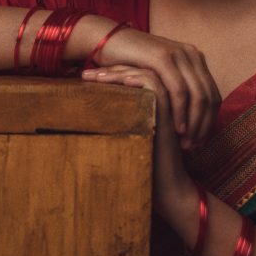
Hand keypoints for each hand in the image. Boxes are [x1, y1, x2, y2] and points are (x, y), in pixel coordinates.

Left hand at [80, 65, 195, 208]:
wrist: (167, 186)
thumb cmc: (145, 166)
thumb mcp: (127, 137)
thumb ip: (118, 121)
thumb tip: (89, 112)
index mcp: (157, 102)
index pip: (133, 76)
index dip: (111, 74)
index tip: (88, 78)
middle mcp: (167, 99)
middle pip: (137, 71)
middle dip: (109, 70)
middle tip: (85, 74)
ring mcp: (170, 102)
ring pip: (144, 72)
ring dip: (116, 72)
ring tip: (91, 76)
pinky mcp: (169, 108)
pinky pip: (152, 82)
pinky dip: (133, 78)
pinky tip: (114, 80)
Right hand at [89, 28, 220, 149]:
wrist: (107, 39)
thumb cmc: (130, 62)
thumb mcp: (160, 74)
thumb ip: (175, 87)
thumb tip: (188, 115)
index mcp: (195, 58)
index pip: (212, 94)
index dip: (209, 120)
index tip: (200, 142)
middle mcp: (191, 54)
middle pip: (209, 97)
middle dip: (204, 126)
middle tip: (194, 147)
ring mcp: (179, 54)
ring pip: (198, 96)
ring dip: (194, 123)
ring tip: (186, 143)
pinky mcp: (163, 58)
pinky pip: (179, 91)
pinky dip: (181, 112)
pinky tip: (177, 129)